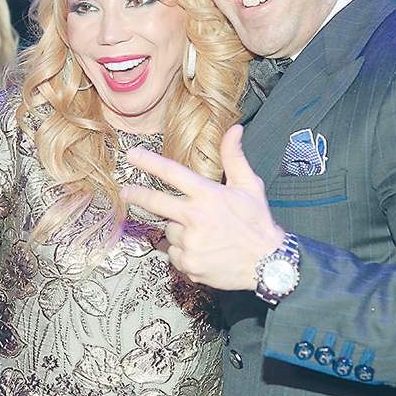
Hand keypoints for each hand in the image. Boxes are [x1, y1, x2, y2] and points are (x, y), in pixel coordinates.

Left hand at [120, 124, 284, 290]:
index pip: (172, 173)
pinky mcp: (189, 263)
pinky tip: (202, 249)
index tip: (133, 155)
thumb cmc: (259, 224)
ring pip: (169, 230)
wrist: (270, 265)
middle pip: (155, 202)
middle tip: (126, 192)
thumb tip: (234, 130)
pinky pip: (174, 253)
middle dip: (136, 195)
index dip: (149, 162)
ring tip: (203, 233)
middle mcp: (197, 218)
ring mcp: (191, 242)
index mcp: (209, 196)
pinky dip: (183, 251)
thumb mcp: (250, 186)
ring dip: (179, 229)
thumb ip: (235, 157)